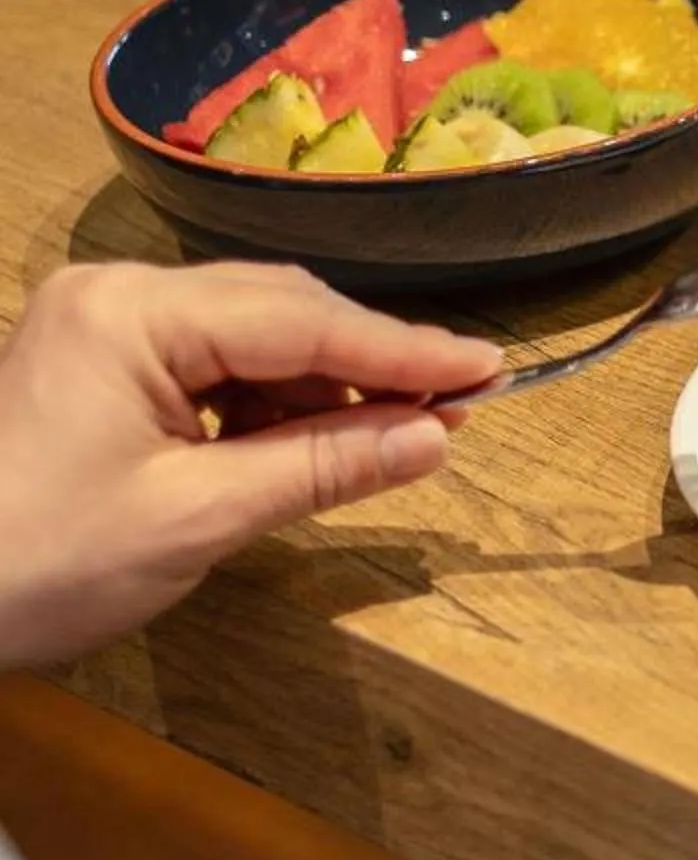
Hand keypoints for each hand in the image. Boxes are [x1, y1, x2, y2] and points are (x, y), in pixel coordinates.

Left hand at [0, 263, 500, 670]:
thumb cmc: (33, 564)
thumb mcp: (195, 519)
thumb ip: (324, 467)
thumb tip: (435, 439)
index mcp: (133, 314)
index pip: (303, 321)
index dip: (405, 350)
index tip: (490, 370)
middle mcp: (120, 294)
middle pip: (283, 311)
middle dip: (369, 362)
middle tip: (458, 409)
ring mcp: (103, 324)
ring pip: (253, 335)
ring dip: (324, 386)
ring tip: (390, 440)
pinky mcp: (96, 361)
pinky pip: (212, 362)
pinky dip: (271, 402)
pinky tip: (311, 443)